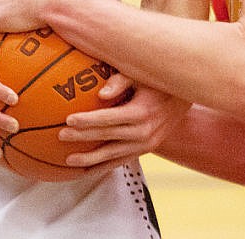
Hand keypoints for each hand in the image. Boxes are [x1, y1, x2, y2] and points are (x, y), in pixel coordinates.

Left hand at [59, 77, 189, 171]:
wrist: (184, 98)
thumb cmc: (157, 80)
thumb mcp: (141, 74)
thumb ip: (121, 80)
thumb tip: (100, 93)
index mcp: (141, 113)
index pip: (108, 119)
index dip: (87, 120)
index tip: (68, 120)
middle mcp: (144, 133)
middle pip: (107, 138)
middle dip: (82, 138)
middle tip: (60, 136)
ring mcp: (145, 145)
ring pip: (113, 156)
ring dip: (90, 160)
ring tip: (68, 161)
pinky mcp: (146, 150)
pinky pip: (122, 161)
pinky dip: (104, 166)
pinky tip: (87, 170)